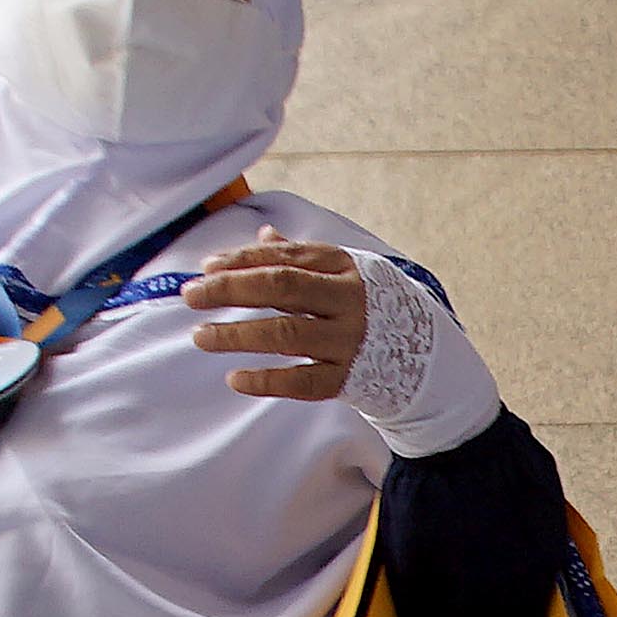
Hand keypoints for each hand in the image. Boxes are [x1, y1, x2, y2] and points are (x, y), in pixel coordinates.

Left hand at [185, 240, 368, 401]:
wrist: (425, 354)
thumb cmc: (369, 306)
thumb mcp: (343, 273)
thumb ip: (302, 257)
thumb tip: (262, 235)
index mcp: (344, 267)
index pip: (285, 258)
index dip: (242, 260)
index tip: (206, 267)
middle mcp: (348, 300)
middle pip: (282, 287)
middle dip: (230, 289)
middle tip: (190, 295)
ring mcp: (349, 340)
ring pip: (286, 334)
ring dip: (237, 335)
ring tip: (200, 336)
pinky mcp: (347, 378)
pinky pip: (301, 381)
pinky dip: (265, 381)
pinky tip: (234, 378)